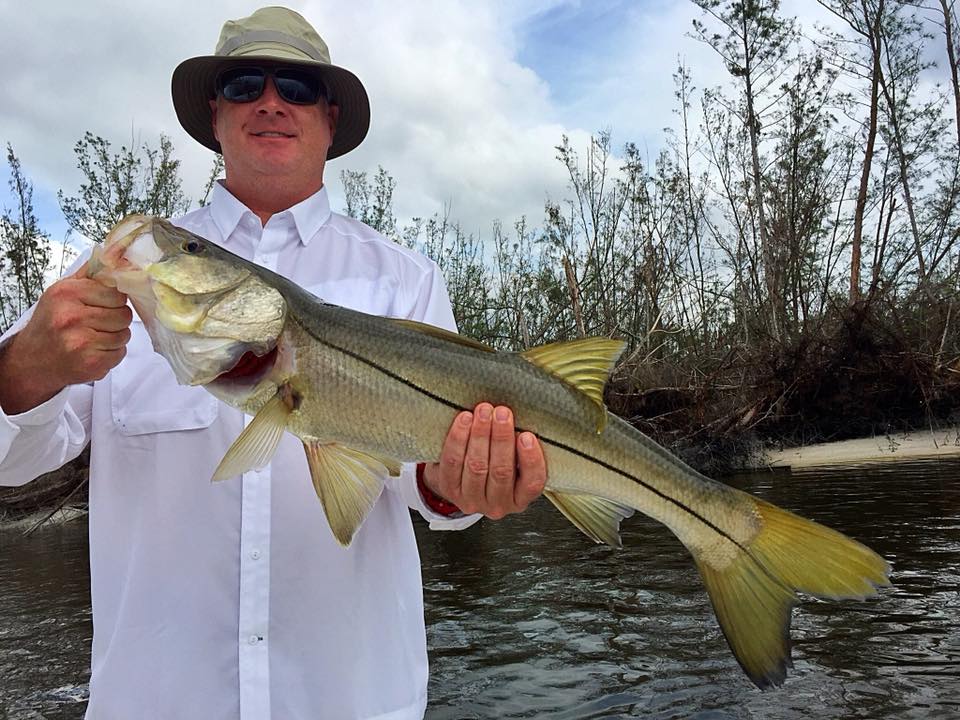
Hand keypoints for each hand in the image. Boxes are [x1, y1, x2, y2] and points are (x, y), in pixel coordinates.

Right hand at [0, 262, 131, 413]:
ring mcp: (82, 342)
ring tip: (93, 337)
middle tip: (97, 323)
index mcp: (68, 293)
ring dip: (114, 337)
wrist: (31, 360)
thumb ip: (91, 273)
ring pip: (124, 335)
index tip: (103, 304)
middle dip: (116, 319)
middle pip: (124, 314)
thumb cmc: (50, 323)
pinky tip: (94, 351)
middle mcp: (73, 317)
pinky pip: (120, 353)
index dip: (114, 300)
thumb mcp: (64, 291)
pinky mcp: (91, 363)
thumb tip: (119, 254)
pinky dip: (111, 354)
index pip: (117, 292)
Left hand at [422, 402, 546, 518]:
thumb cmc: (494, 463)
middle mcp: (498, 505)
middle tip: (502, 413)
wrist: (460, 476)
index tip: (527, 436)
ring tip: (484, 411)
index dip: (531, 459)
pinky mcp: (449, 489)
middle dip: (501, 438)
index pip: (532, 483)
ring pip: (477, 466)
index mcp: (520, 498)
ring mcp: (472, 500)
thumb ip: (520, 448)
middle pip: (501, 471)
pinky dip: (458, 438)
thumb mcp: (515, 461)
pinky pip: (453, 462)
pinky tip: (464, 420)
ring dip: (480, 434)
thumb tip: (522, 421)